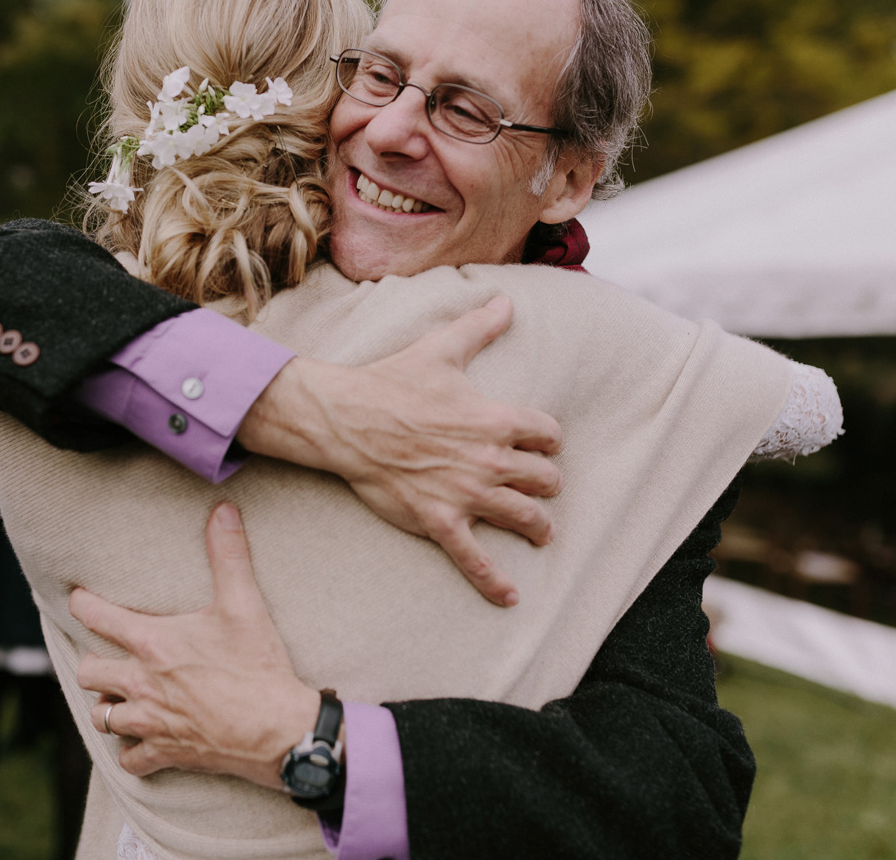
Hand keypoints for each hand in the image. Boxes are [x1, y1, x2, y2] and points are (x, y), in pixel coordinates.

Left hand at [71, 502, 320, 791]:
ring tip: (120, 698)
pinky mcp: (165, 752)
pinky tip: (142, 740)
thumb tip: (223, 510)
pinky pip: (129, 759)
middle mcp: (141, 682)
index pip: (95, 616)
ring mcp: (150, 721)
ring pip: (101, 717)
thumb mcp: (244, 605)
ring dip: (108, 708)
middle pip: (89, 673)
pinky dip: (131, 751)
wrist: (278, 729)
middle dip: (94, 664)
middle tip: (107, 658)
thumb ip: (228, 555)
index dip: (81, 604)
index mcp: (153, 643)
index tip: (78, 598)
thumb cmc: (258, 666)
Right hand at [237, 295, 560, 605]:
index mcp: (495, 417)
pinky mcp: (441, 521)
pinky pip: (475, 559)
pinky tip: (510, 596)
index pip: (548, 433)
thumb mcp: (441, 348)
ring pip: (526, 517)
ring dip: (539, 526)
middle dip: (546, 482)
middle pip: (546, 478)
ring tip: (541, 531)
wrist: (346, 420)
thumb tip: (505, 300)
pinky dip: (495, 582)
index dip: (548, 437)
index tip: (543, 441)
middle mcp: (490, 459)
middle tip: (541, 486)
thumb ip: (479, 326)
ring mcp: (467, 494)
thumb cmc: (393, 381)